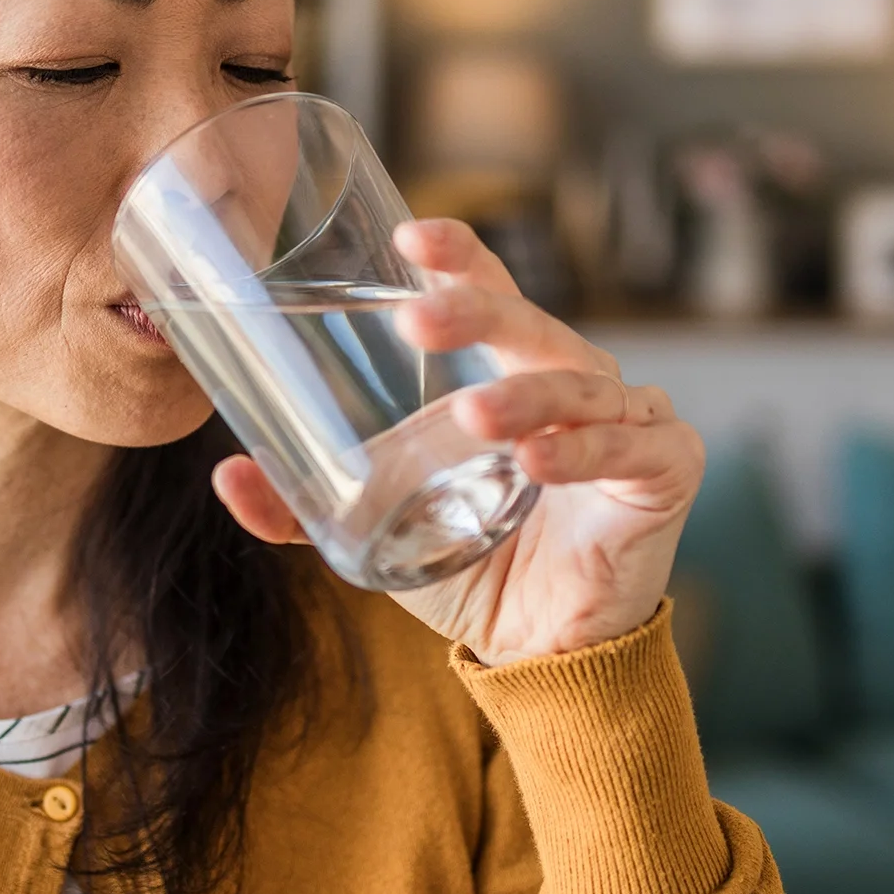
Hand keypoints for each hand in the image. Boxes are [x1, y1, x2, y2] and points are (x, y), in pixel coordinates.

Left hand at [210, 219, 703, 664]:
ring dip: (522, 396)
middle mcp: (576, 382)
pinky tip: (539, 461)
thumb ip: (305, 509)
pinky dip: (584, 450)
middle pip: (530, 326)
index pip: (491, 296)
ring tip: (472, 417)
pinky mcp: (668, 468)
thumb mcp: (381, 533)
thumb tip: (226, 476)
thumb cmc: (477, 571)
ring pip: (576, 384)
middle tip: (417, 318)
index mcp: (514, 375)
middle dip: (476, 311)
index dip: (459, 260)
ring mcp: (630, 419)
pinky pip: (629, 447)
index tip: (411, 239)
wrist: (545, 655)